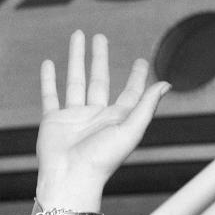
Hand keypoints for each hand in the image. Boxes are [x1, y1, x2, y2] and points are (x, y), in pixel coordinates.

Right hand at [36, 31, 168, 206]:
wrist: (71, 177)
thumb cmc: (103, 159)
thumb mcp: (130, 130)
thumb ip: (146, 106)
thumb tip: (166, 83)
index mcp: (118, 119)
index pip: (129, 93)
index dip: (136, 77)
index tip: (141, 61)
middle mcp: (97, 115)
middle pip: (99, 79)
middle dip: (99, 57)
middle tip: (100, 37)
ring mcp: (74, 117)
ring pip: (75, 80)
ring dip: (75, 58)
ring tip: (77, 36)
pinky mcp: (53, 120)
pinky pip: (50, 95)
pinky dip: (49, 80)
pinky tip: (49, 64)